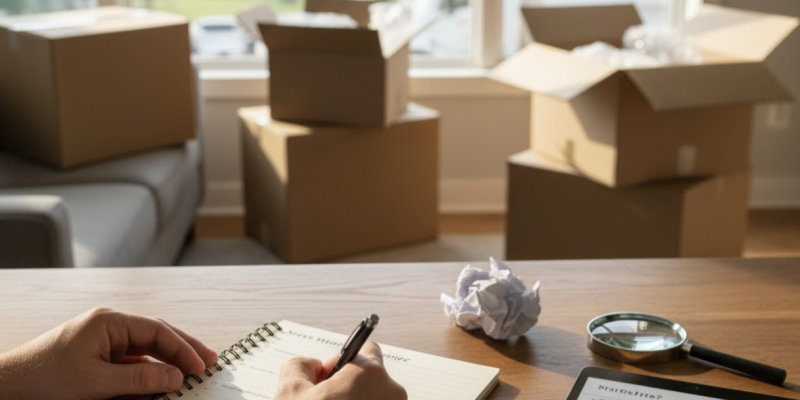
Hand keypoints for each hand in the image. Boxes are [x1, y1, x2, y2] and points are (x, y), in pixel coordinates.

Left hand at [0, 307, 218, 399]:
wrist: (6, 388)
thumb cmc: (41, 379)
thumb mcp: (95, 383)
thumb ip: (139, 381)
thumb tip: (174, 377)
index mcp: (109, 321)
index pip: (157, 331)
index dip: (182, 348)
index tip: (200, 366)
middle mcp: (109, 327)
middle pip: (156, 335)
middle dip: (184, 348)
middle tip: (209, 362)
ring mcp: (103, 343)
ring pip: (147, 350)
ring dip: (169, 362)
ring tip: (192, 372)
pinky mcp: (98, 360)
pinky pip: (132, 364)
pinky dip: (150, 374)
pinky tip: (164, 383)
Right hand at [276, 341, 406, 399]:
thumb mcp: (290, 390)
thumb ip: (300, 365)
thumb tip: (312, 367)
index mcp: (371, 375)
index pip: (367, 348)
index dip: (344, 361)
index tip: (329, 377)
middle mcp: (392, 394)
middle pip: (371, 378)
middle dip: (349, 386)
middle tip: (325, 399)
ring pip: (374, 397)